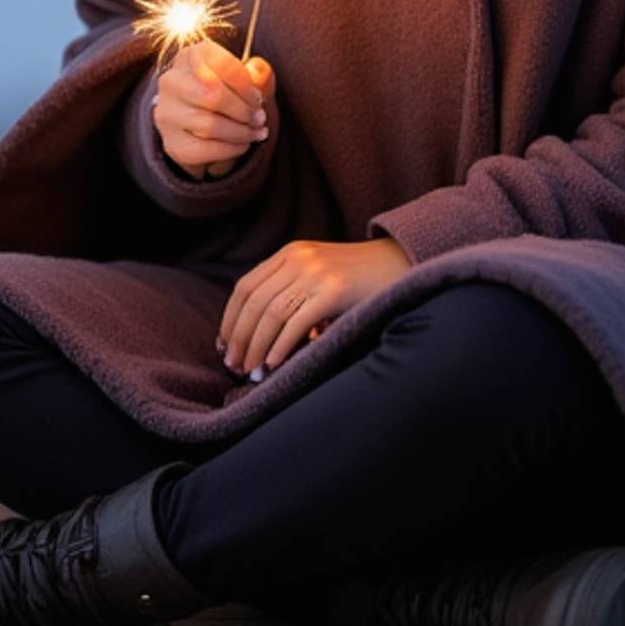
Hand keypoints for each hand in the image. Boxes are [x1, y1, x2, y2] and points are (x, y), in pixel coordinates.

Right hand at [151, 42, 275, 179]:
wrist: (202, 123)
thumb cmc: (229, 93)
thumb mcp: (246, 77)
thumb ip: (258, 72)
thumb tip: (258, 72)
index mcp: (191, 55)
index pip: (221, 65)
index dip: (245, 85)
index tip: (258, 98)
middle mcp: (172, 81)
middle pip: (212, 95)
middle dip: (243, 110)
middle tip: (259, 118)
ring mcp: (168, 113)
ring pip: (209, 125)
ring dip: (241, 132)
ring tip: (255, 132)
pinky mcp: (172, 142)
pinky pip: (204, 149)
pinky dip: (230, 149)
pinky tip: (242, 144)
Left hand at [218, 235, 411, 375]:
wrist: (401, 262)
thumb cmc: (359, 279)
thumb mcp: (318, 275)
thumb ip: (291, 292)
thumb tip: (258, 337)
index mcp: (290, 253)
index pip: (245, 286)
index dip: (229, 319)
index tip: (223, 346)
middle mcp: (298, 258)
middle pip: (254, 301)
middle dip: (238, 338)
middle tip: (233, 366)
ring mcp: (316, 272)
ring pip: (270, 313)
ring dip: (255, 347)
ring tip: (250, 372)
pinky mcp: (334, 290)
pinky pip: (296, 321)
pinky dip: (280, 346)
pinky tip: (273, 364)